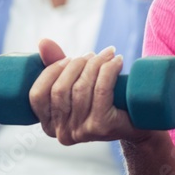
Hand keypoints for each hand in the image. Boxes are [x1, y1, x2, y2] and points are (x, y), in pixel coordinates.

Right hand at [28, 39, 148, 144]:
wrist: (137, 122)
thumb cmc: (102, 101)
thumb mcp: (76, 84)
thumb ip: (56, 65)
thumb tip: (42, 41)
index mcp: (49, 124)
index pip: (37, 95)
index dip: (51, 71)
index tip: (70, 58)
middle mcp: (62, 133)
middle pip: (60, 90)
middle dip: (76, 65)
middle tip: (92, 55)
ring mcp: (82, 132)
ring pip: (81, 89)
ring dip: (94, 64)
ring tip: (107, 55)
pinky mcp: (102, 127)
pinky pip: (101, 91)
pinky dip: (108, 70)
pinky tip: (117, 61)